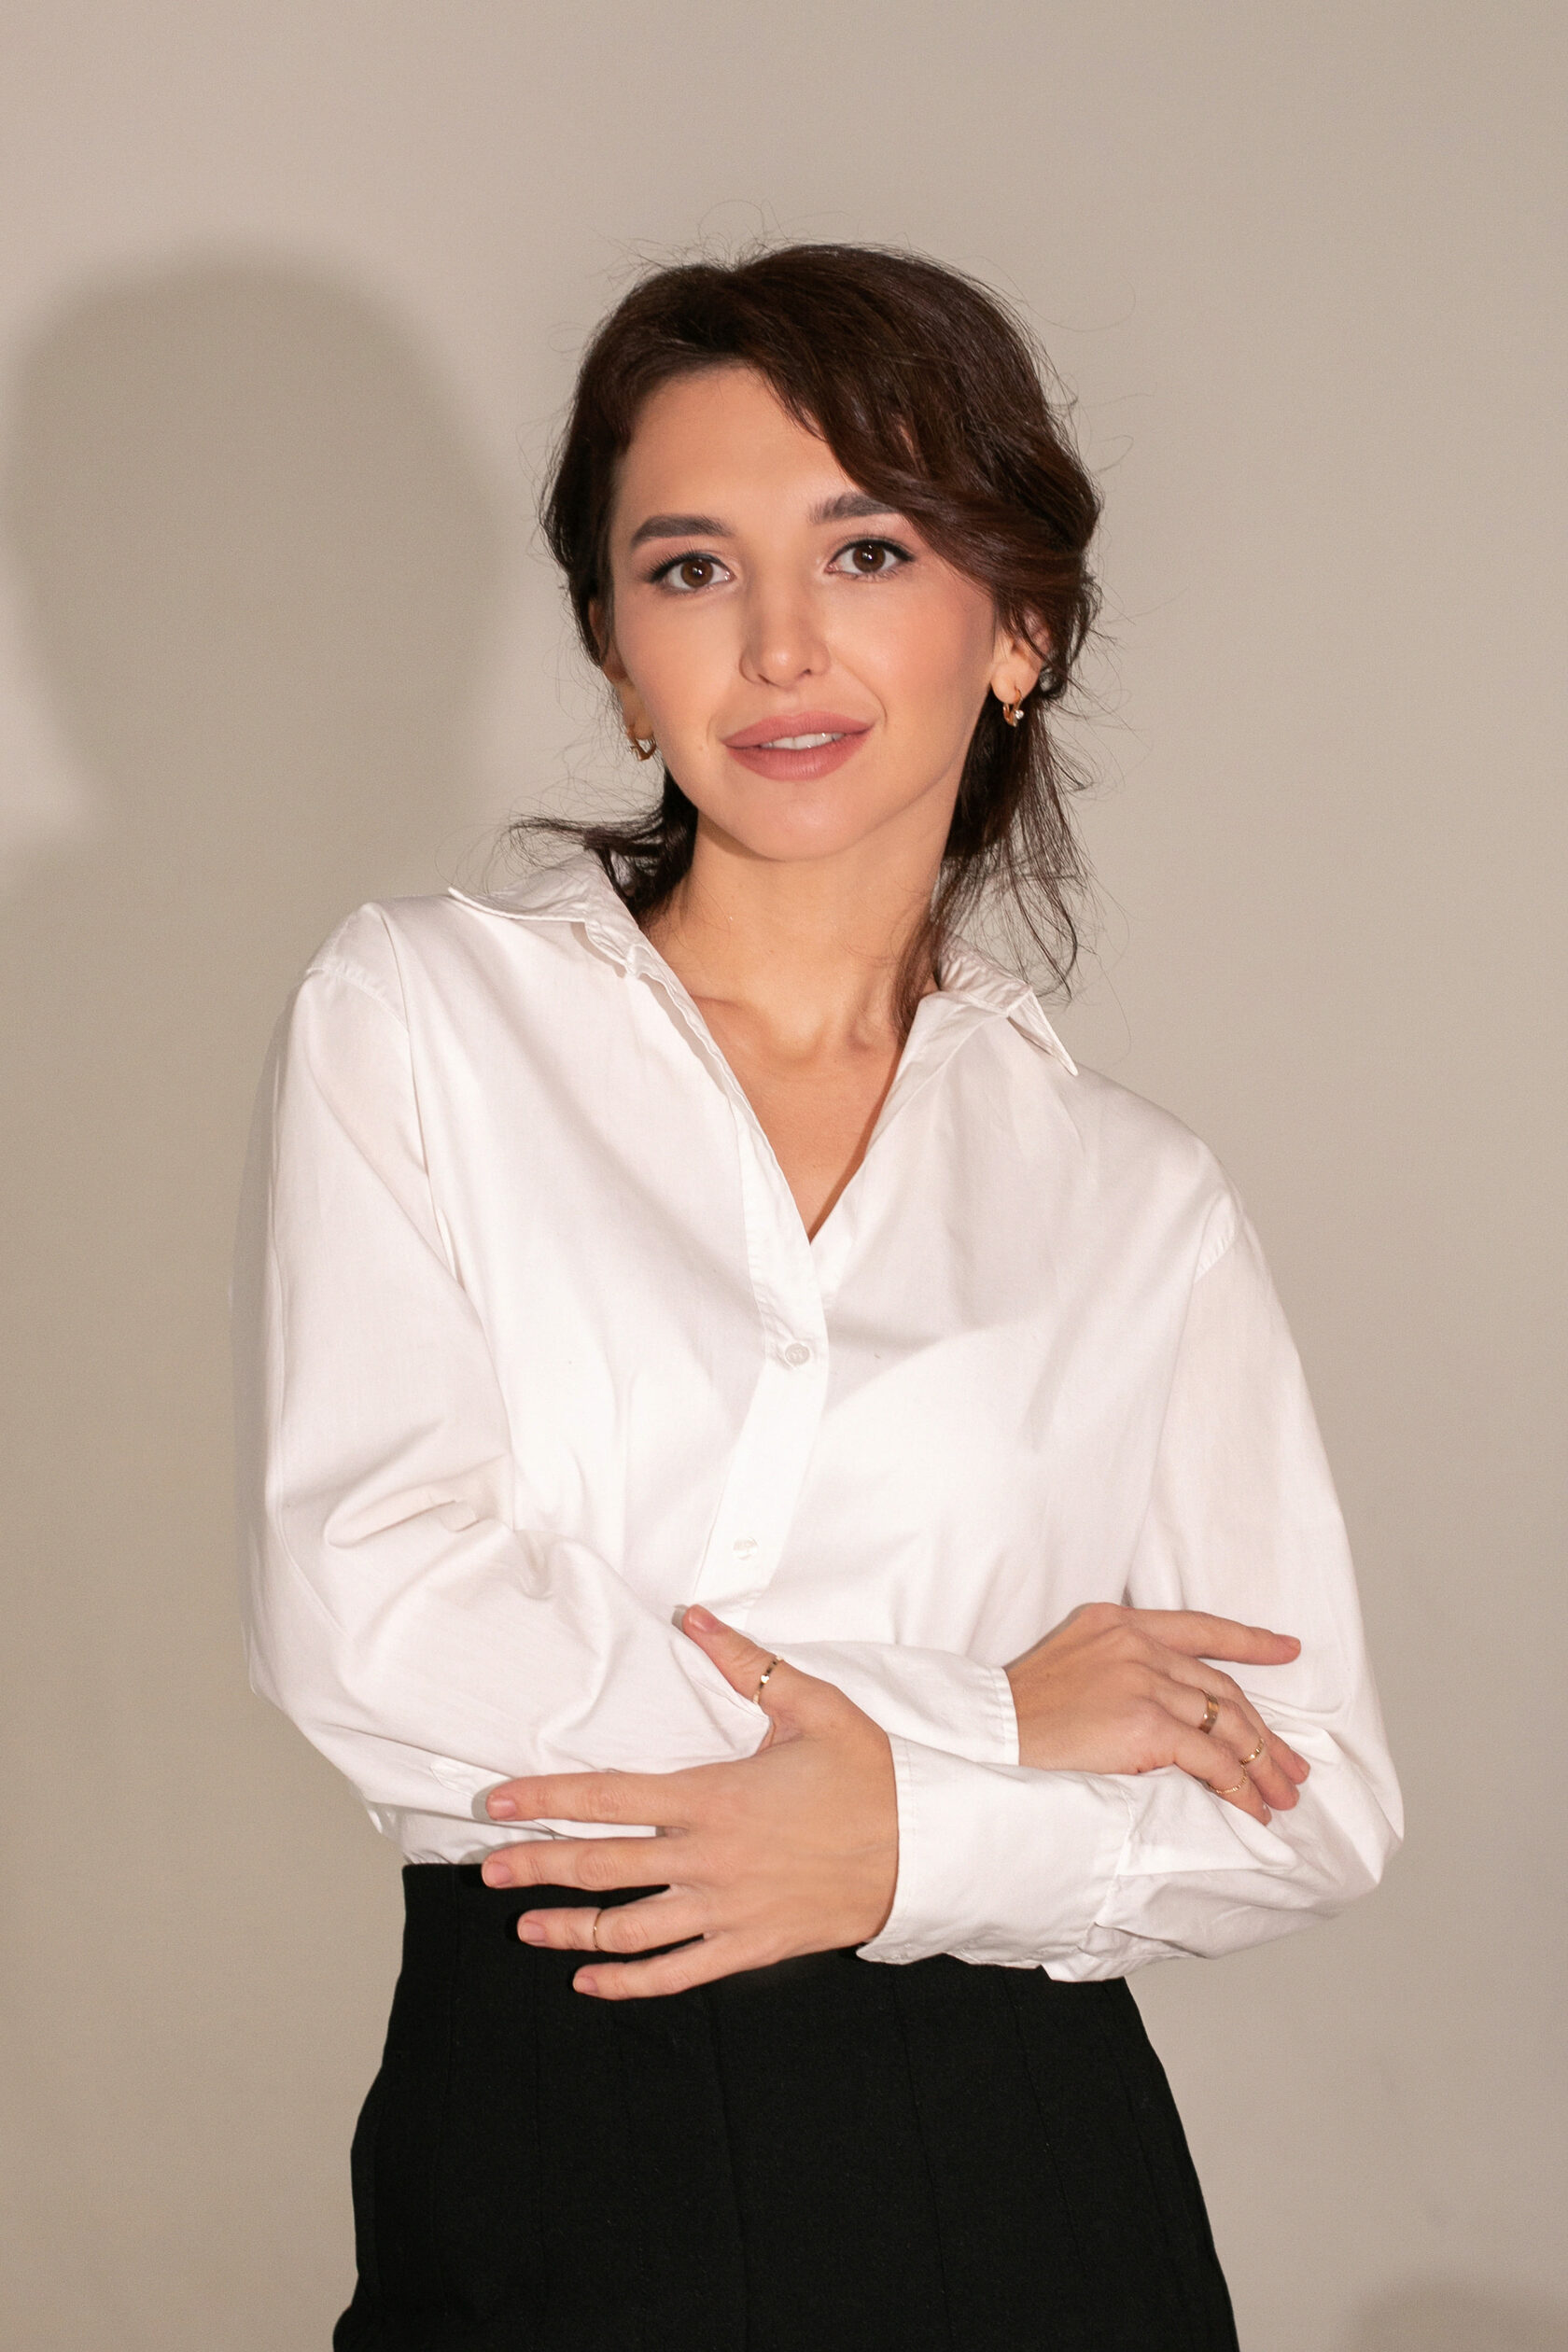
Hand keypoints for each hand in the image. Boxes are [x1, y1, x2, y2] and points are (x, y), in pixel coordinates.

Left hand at [479, 1606, 897, 1998]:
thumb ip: (745, 1662)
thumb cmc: (869, 1774)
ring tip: (525, 1927)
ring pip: (627, 1930)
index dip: (547, 1799)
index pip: (608, 1796)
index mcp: (713, 1796)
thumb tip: (692, 1613)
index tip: (499, 1804)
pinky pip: (676, 1973)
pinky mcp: (749, 1946)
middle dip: (537, 1867)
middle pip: (602, 1867)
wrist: (924, 1849)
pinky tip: (589, 1981)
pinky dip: (628, 1983)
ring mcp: (725, 1909)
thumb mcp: (813, 1704)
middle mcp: (708, 1858)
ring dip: (569, 1929)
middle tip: (488, 1871)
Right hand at [1006, 1604, 1309, 1824]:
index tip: (1288, 1649)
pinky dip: (1238, 1787)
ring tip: (1281, 1796)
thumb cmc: (1020, 1711)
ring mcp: (1141, 1680)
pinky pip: (1211, 1759)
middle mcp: (1135, 1642)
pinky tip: (1251, 1808)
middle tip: (1292, 1767)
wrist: (987, 1732)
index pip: (1199, 1627)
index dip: (1250, 1642)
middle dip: (1264, 1733)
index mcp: (1117, 1621)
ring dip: (1260, 1766)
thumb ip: (1119, 1666)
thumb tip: (1171, 1711)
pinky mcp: (1145, 1723)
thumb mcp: (1071, 1662)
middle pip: (1221, 1688)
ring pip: (1226, 1724)